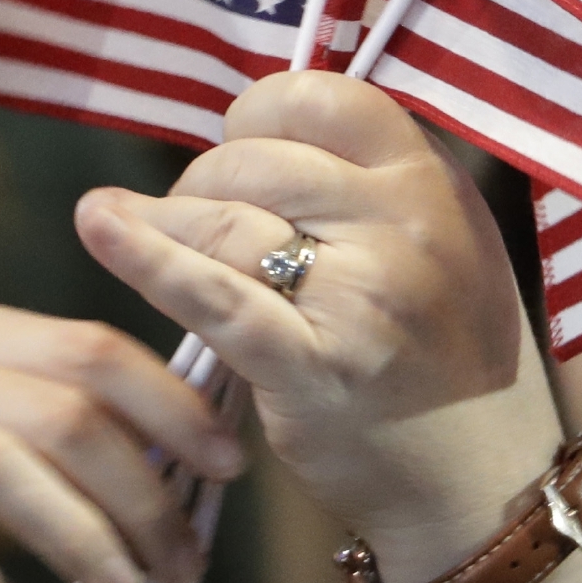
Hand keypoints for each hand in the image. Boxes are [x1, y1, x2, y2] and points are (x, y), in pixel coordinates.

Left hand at [75, 73, 562, 581]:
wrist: (481, 483)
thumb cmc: (445, 361)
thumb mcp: (447, 245)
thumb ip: (375, 186)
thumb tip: (263, 133)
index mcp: (436, 185)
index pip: (324, 99)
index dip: (262, 118)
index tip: (244, 154)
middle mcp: (408, 228)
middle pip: (258, 159)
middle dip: (205, 180)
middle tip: (196, 219)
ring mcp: (364, 296)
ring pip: (224, 219)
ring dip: (168, 223)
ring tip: (138, 233)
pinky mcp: (313, 365)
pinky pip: (211, 293)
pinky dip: (145, 256)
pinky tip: (100, 226)